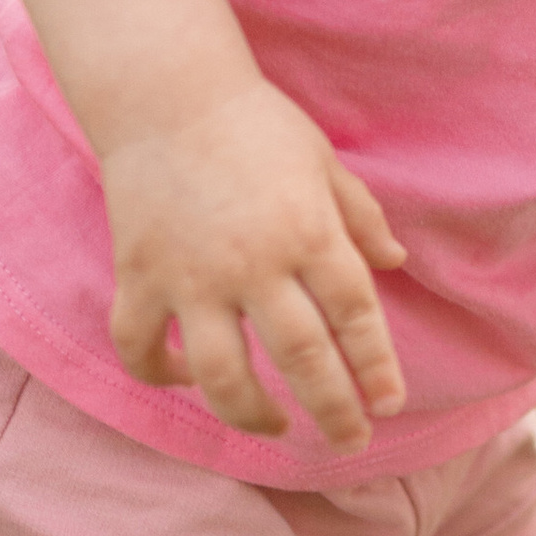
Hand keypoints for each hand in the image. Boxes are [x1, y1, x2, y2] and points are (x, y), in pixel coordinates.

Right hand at [98, 77, 408, 452]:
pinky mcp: (139, 276)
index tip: (390, 403)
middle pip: (302, 358)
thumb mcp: (323, 162)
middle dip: (334, 409)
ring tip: (278, 425)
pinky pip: (143, 347)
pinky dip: (161, 373)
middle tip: (352, 441)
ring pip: (223, 374)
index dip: (377, 366)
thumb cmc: (255, 124)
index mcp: (308, 231)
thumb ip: (360, 217)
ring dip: (253, 414)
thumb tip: (397, 263)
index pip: (355, 315)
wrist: (164, 93)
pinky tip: (187, 378)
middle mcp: (254, 263)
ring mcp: (191, 276)